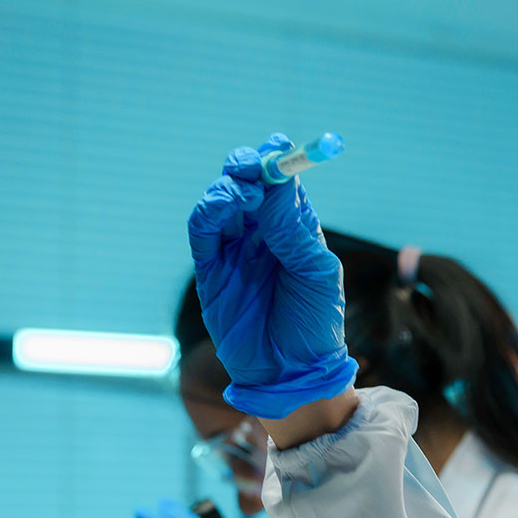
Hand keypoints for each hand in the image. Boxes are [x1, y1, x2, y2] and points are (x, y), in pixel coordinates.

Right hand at [187, 133, 356, 419]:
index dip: (277, 161)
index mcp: (294, 230)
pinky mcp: (211, 271)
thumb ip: (293, 230)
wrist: (292, 371)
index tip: (278, 146)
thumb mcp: (315, 271)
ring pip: (221, 203)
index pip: (281, 184)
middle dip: (246, 167)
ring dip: (228, 188)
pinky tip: (221, 206)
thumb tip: (276, 186)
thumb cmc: (315, 322)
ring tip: (242, 195)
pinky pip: (202, 232)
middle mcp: (262, 235)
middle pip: (246, 184)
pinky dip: (208, 212)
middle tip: (251, 166)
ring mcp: (234, 251)